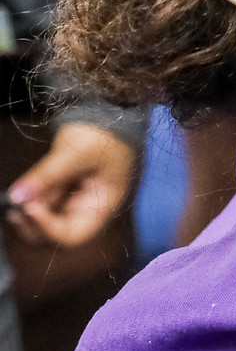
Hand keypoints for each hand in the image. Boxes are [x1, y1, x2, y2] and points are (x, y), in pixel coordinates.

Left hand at [8, 123, 136, 247]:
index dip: (49, 229)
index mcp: (102, 206)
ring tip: (20, 193)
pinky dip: (29, 199)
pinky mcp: (61, 190)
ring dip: (28, 212)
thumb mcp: (74, 155)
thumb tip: (15, 196)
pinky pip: (41, 203)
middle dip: (33, 225)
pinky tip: (23, 189)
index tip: (31, 209)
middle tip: (18, 207)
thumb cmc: (102, 135)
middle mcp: (87, 209)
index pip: (73, 235)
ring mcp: (73, 200)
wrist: (106, 114)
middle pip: (55, 235)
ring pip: (44, 221)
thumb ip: (45, 176)